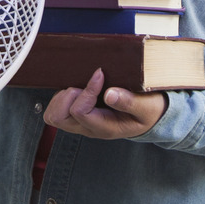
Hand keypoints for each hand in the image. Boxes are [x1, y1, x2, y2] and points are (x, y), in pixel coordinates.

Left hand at [43, 69, 165, 139]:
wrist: (151, 116)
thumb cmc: (149, 110)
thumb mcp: (146, 107)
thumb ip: (129, 102)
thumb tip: (109, 94)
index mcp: (104, 128)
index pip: (80, 111)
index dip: (86, 91)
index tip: (100, 75)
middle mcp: (88, 128)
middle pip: (58, 118)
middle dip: (67, 97)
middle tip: (83, 86)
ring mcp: (80, 123)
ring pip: (54, 115)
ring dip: (63, 97)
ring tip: (81, 87)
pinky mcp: (77, 116)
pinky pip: (57, 109)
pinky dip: (62, 97)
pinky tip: (79, 89)